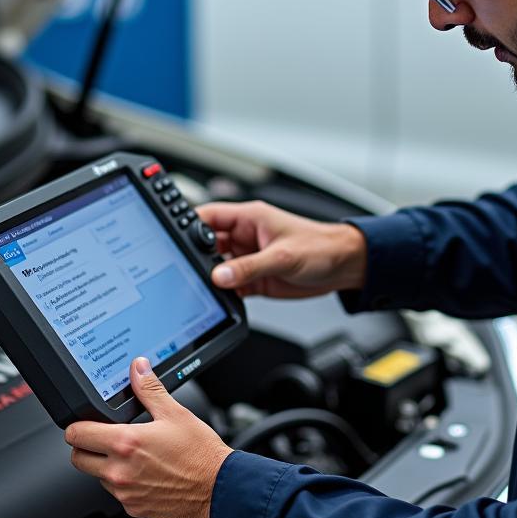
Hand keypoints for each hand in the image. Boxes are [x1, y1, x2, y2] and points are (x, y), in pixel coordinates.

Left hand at [65, 357, 231, 517]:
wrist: (219, 489)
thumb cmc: (200, 453)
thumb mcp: (175, 413)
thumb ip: (150, 390)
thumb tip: (138, 369)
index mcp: (125, 443)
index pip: (77, 434)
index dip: (78, 425)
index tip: (86, 423)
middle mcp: (119, 471)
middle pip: (78, 459)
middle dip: (86, 446)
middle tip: (104, 437)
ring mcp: (125, 493)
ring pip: (97, 478)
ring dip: (106, 466)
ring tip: (133, 455)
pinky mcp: (134, 509)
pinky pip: (117, 494)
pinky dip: (124, 483)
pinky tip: (145, 473)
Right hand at [196, 201, 367, 298]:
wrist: (343, 266)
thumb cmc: (320, 247)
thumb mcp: (282, 256)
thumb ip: (249, 267)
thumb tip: (219, 276)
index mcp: (249, 218)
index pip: (208, 217)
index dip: (187, 226)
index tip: (173, 241)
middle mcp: (245, 237)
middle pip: (206, 245)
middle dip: (196, 259)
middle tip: (187, 272)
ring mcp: (248, 259)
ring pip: (217, 268)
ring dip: (210, 279)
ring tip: (203, 289)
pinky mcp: (255, 279)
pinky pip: (231, 286)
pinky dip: (224, 294)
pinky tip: (221, 300)